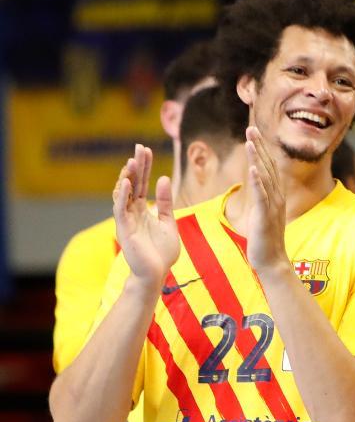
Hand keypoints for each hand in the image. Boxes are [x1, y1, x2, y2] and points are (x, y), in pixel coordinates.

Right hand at [112, 145, 178, 288]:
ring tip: (133, 160)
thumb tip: (164, 178)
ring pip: (124, 193)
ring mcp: (126, 219)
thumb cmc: (161, 252)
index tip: (146, 149)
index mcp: (142, 209)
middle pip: (133, 183)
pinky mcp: (124, 229)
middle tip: (140, 147)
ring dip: (128, 176)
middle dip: (136, 165)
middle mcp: (132, 211)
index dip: (144, 167)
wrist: (156, 274)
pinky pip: (120, 209)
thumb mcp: (168, 222)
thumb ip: (165, 203)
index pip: (142, 183)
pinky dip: (122, 195)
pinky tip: (125, 182)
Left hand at [244, 126, 288, 272]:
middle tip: (251, 128)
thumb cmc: (264, 241)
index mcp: (274, 196)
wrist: (271, 262)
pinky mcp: (265, 216)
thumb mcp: (263, 215)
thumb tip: (257, 189)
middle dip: (259, 147)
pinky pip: (261, 195)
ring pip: (265, 176)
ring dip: (258, 158)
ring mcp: (272, 206)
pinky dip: (258, 181)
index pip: (267, 167)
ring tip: (251, 141)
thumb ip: (261, 200)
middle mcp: (276, 197)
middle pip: (267, 166)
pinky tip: (253, 168)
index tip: (253, 133)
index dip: (261, 149)